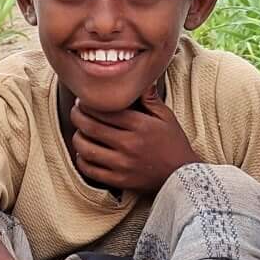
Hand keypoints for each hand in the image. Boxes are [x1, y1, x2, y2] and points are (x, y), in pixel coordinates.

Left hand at [69, 93, 198, 194]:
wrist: (183, 176)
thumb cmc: (174, 144)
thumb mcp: (166, 117)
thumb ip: (150, 98)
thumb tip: (140, 79)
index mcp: (140, 125)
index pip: (104, 110)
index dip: (88, 104)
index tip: (84, 101)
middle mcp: (129, 144)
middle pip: (91, 127)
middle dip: (78, 116)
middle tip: (76, 112)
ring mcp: (123, 164)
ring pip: (87, 149)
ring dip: (78, 138)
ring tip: (80, 132)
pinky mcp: (119, 180)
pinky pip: (91, 170)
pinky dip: (82, 160)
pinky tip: (85, 153)